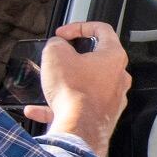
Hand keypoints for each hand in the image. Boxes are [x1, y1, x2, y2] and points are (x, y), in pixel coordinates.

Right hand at [24, 21, 131, 156]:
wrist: (79, 129)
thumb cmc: (74, 92)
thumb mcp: (55, 54)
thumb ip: (57, 44)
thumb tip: (58, 46)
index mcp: (113, 57)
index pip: (102, 30)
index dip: (79, 27)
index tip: (63, 34)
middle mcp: (119, 77)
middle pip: (96, 59)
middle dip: (73, 58)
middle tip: (58, 58)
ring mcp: (113, 98)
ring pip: (86, 84)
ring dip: (65, 83)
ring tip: (49, 84)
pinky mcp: (103, 116)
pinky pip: (79, 106)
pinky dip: (59, 106)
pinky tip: (37, 109)